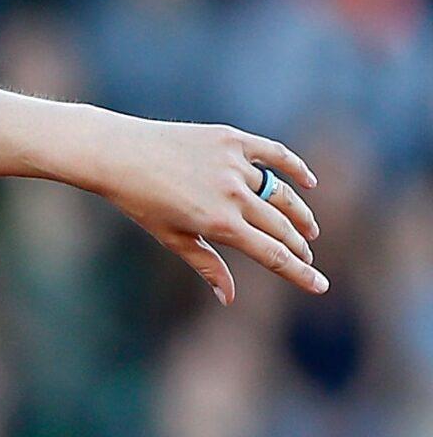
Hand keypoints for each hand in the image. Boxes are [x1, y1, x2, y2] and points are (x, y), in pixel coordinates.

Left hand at [91, 116, 324, 303]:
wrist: (116, 153)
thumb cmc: (138, 200)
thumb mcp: (172, 237)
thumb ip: (206, 265)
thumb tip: (229, 298)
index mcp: (218, 224)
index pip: (272, 255)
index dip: (299, 272)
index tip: (321, 285)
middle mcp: (232, 195)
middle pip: (281, 227)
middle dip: (298, 246)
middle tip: (305, 256)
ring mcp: (233, 164)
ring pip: (281, 193)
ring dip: (298, 214)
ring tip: (307, 229)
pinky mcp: (231, 138)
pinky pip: (274, 153)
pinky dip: (295, 167)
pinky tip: (309, 183)